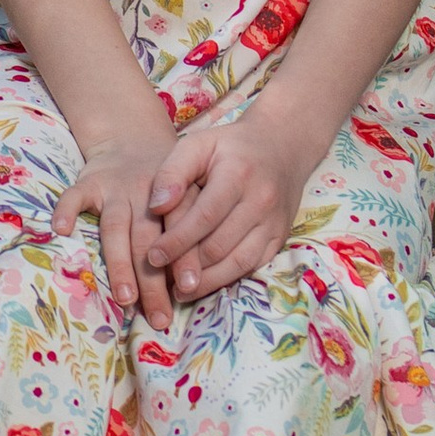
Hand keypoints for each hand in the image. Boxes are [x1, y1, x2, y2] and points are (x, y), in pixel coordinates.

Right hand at [49, 132, 183, 325]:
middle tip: (159, 316)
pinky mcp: (89, 182)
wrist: (134, 139)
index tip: (188, 290)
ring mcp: (116, 187)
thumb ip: (191, 233)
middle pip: (148, 240)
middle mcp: (147, 192)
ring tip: (124, 297)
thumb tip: (193, 288)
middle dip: (154, 280)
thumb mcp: (190, 197)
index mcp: (178, 196)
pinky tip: (61, 230)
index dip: (185, 260)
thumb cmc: (167, 186)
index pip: (182, 231)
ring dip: (120, 264)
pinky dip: (66, 210)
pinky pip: (75, 196)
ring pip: (116, 228)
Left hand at [141, 107, 305, 303]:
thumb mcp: (198, 144)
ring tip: (179, 291)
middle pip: (220, 245)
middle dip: (187, 266)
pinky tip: (203, 283)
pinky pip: (253, 266)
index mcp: (238, 174)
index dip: (177, 241)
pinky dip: (226, 278)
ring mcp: (274, 222)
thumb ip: (172, 172)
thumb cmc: (230, 146)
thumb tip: (155, 207)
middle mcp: (262, 201)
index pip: (204, 217)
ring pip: (238, 262)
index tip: (152, 257)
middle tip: (160, 280)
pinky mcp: (280, 238)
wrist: (282, 147)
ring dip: (207, 281)